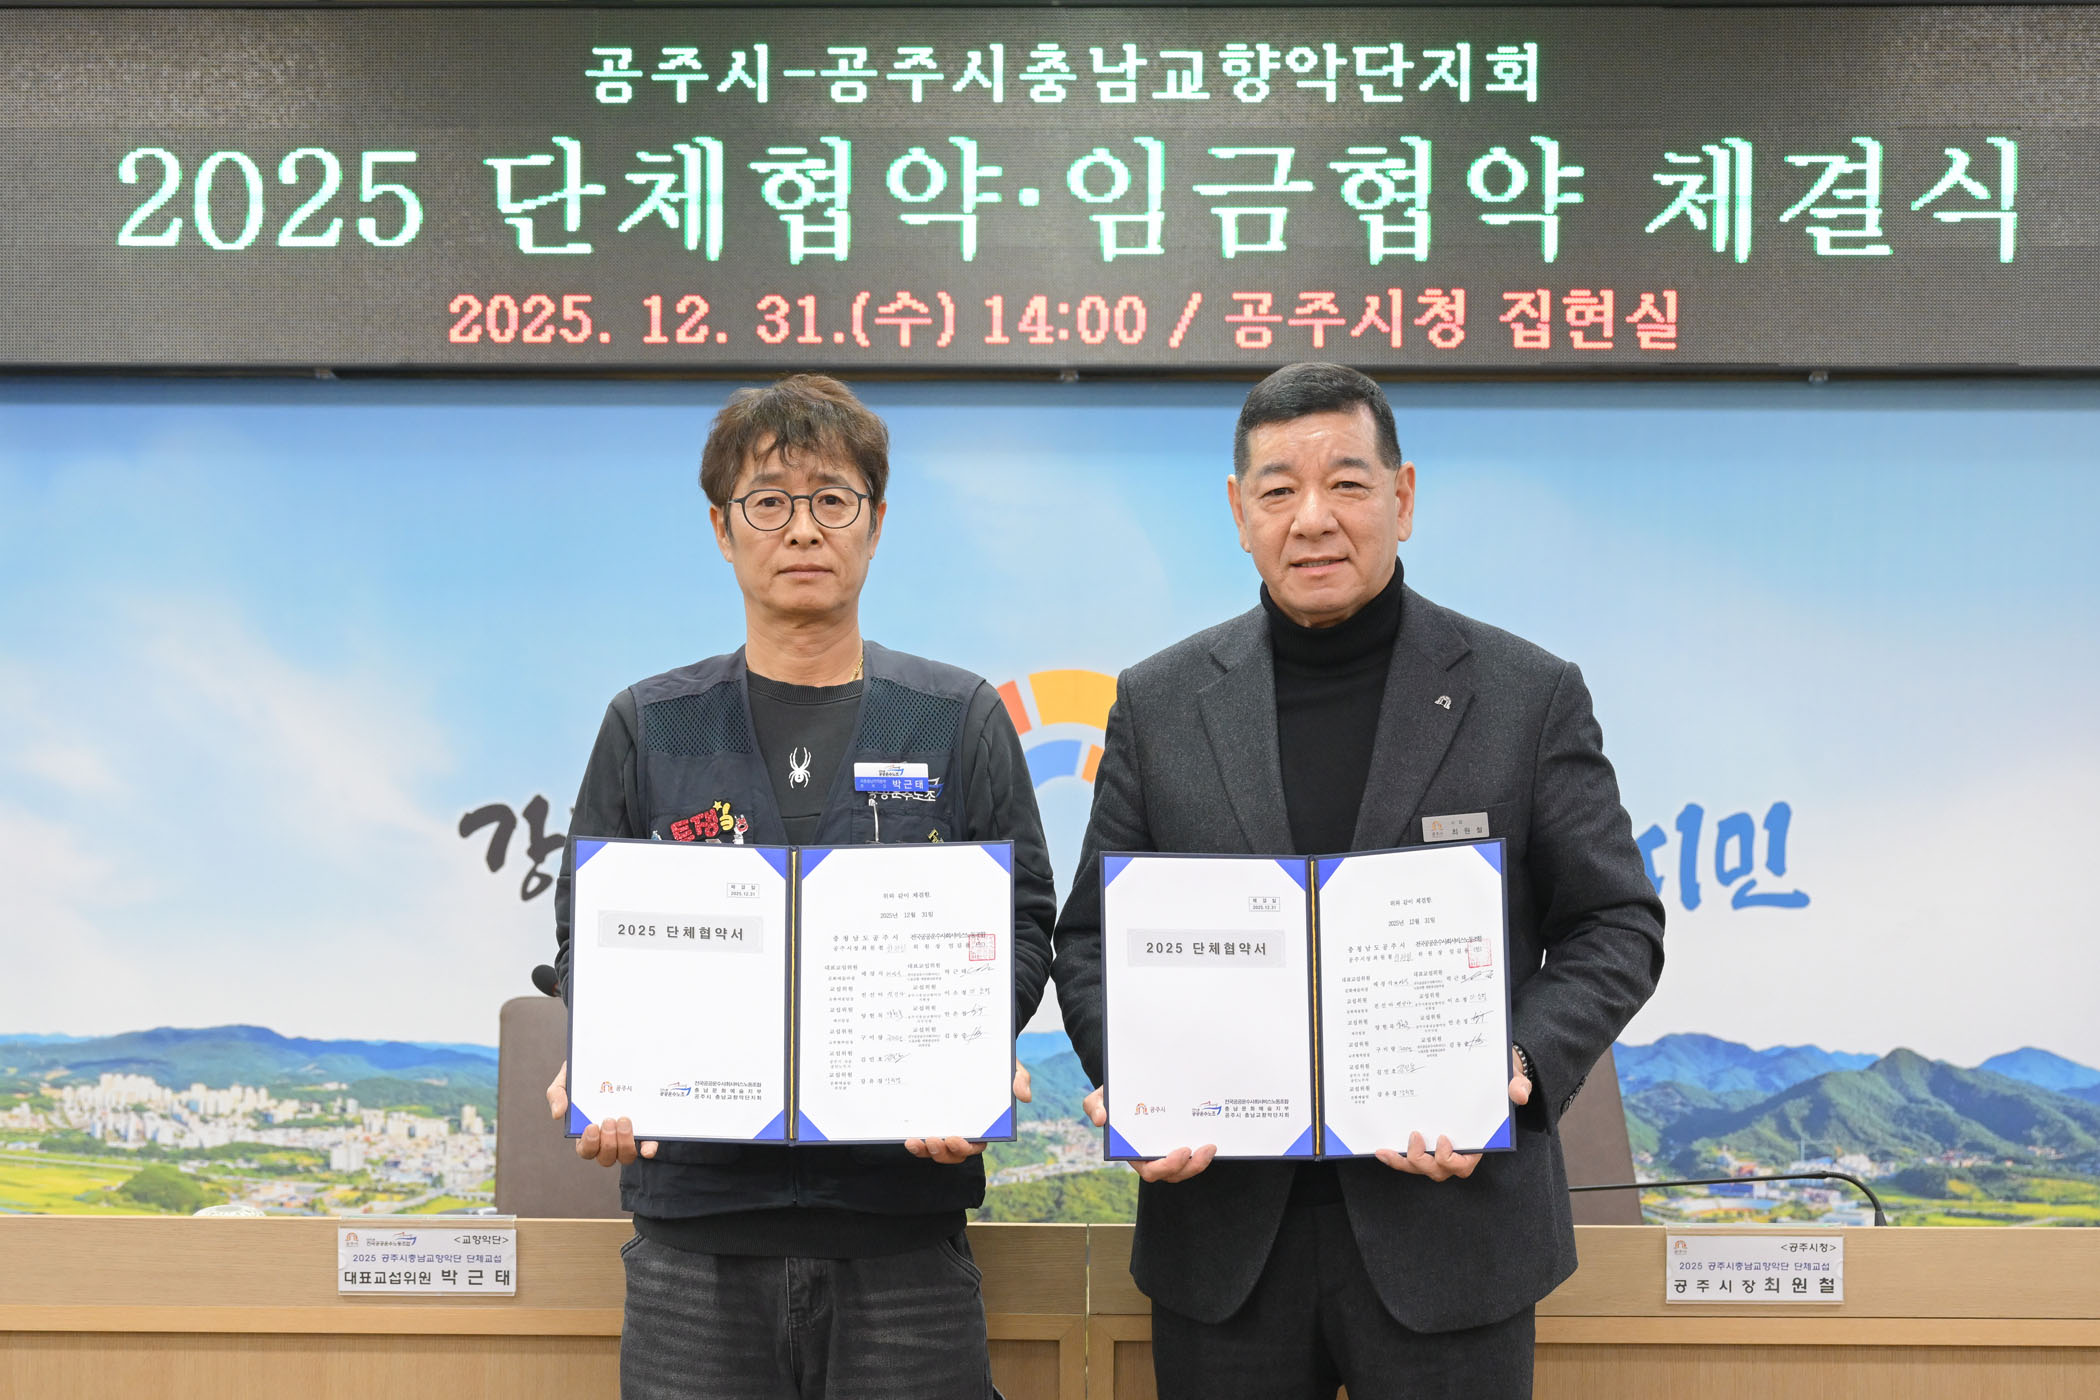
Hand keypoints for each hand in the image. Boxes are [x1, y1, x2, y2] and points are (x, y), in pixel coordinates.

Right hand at [547, 1060, 657, 1165]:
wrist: (612, 1057)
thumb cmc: (586, 1073)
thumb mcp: (567, 1079)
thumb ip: (557, 1094)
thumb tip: (557, 1114)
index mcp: (586, 1132)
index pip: (586, 1150)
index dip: (589, 1144)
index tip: (591, 1126)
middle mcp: (607, 1138)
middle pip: (605, 1158)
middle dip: (607, 1143)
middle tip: (609, 1120)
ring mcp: (626, 1135)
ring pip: (625, 1156)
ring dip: (625, 1144)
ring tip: (624, 1119)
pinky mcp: (645, 1129)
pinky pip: (648, 1146)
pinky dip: (648, 1149)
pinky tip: (647, 1148)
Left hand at [903, 1060, 1033, 1165]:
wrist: (975, 1051)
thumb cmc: (995, 1064)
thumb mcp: (1011, 1067)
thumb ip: (1020, 1079)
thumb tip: (1025, 1096)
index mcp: (985, 1125)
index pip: (976, 1145)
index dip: (965, 1147)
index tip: (955, 1139)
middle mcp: (965, 1130)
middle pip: (954, 1153)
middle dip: (943, 1153)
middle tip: (933, 1141)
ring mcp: (946, 1127)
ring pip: (936, 1151)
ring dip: (926, 1151)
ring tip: (916, 1142)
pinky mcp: (932, 1121)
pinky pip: (924, 1140)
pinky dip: (916, 1144)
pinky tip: (909, 1139)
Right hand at [1081, 1086, 1214, 1182]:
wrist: (1129, 1085)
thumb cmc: (1114, 1096)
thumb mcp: (1099, 1098)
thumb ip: (1094, 1106)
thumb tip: (1100, 1119)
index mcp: (1134, 1152)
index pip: (1151, 1171)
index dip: (1167, 1166)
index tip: (1182, 1151)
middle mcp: (1152, 1156)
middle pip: (1173, 1174)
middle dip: (1191, 1167)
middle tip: (1205, 1148)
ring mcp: (1168, 1151)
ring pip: (1187, 1169)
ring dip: (1201, 1162)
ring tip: (1211, 1146)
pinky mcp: (1181, 1142)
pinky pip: (1194, 1156)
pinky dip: (1204, 1152)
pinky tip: (1214, 1138)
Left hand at [1373, 1048, 1530, 1180]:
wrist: (1486, 1073)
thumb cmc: (1499, 1080)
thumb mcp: (1512, 1077)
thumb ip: (1518, 1085)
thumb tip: (1519, 1093)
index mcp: (1478, 1143)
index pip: (1464, 1165)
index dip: (1451, 1160)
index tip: (1444, 1139)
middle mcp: (1457, 1151)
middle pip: (1439, 1170)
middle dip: (1424, 1161)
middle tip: (1415, 1138)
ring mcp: (1439, 1148)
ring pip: (1421, 1167)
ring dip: (1404, 1163)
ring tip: (1387, 1150)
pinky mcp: (1426, 1141)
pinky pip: (1410, 1158)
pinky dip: (1396, 1158)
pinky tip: (1382, 1148)